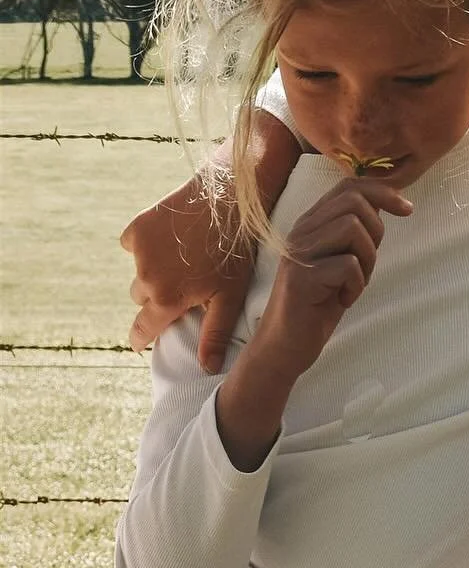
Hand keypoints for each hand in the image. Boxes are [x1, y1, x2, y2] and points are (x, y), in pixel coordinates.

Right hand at [121, 112, 301, 371]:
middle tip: (184, 286)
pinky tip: (173, 239)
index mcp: (166, 300)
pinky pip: (133, 245)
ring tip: (184, 260)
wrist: (229, 199)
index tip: (141, 343)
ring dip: (154, 271)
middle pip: (143, 299)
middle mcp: (145, 278)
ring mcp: (139, 252)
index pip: (142, 331)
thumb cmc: (237, 251)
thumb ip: (215, 333)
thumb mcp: (231, 295)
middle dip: (158, 298)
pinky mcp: (137, 228)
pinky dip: (148, 246)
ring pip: (139, 273)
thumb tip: (207, 368)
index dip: (142, 339)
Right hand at [247, 178, 412, 381]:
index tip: (408, 209)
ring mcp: (298, 253)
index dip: (383, 191)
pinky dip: (356, 286)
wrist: (286, 345)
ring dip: (367, 260)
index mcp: (311, 223)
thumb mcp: (342, 259)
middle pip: (354, 202)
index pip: (349, 186)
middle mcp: (301, 231)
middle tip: (366, 264)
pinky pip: (349, 265)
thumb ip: (355, 232)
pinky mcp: (300, 278)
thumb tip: (385, 203)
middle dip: (376, 232)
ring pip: (352, 228)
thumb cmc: (320, 301)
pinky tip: (341, 300)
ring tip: (353, 283)